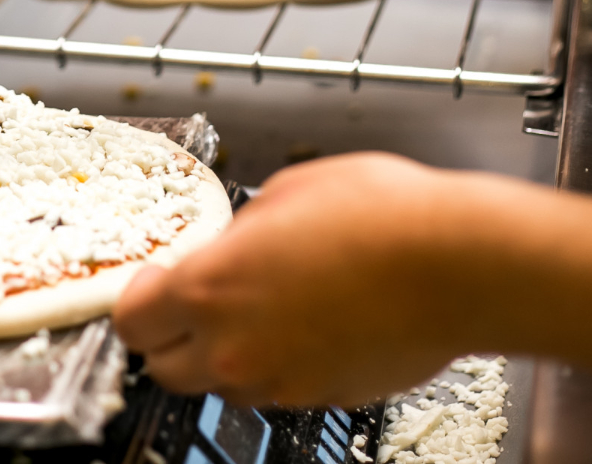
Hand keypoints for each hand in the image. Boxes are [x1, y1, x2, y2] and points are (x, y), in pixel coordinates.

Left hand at [113, 153, 498, 406]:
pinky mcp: (325, 396)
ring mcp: (282, 381)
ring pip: (222, 382)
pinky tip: (310, 321)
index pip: (131, 320)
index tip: (152, 281)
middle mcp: (236, 348)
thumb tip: (230, 247)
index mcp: (210, 289)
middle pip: (164, 367)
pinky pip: (279, 387)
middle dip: (171, 335)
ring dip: (226, 351)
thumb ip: (237, 233)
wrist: (461, 265)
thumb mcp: (283, 194)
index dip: (137, 299)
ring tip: (265, 305)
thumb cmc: (382, 217)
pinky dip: (279, 362)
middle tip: (197, 299)